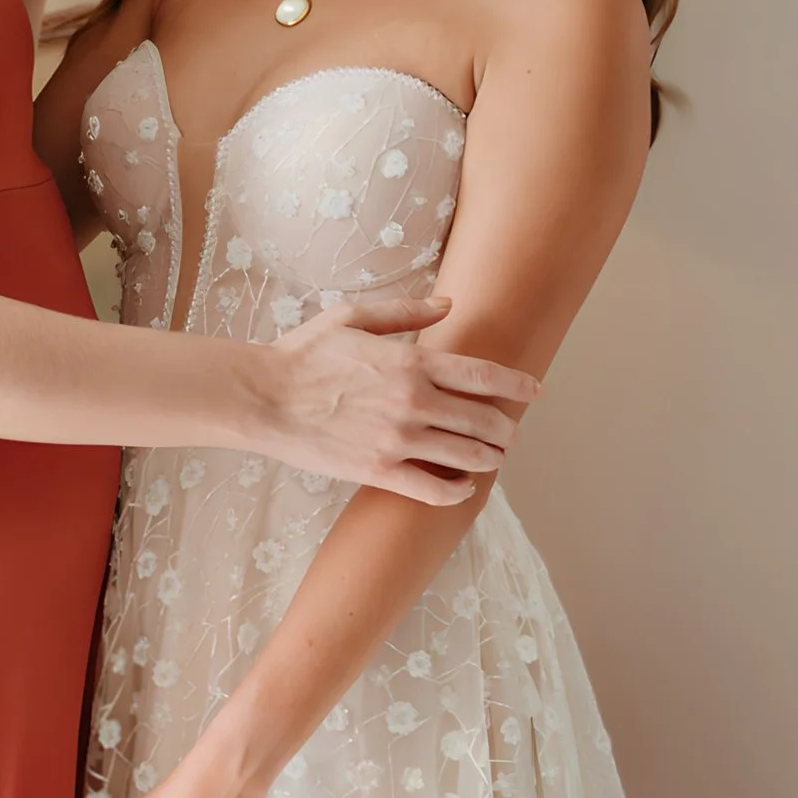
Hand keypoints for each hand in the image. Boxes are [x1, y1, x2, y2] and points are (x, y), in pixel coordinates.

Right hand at [257, 286, 538, 502]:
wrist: (263, 398)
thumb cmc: (304, 354)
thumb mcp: (353, 317)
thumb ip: (407, 312)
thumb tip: (449, 305)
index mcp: (411, 362)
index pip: (484, 375)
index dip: (518, 385)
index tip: (534, 392)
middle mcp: (413, 402)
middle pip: (484, 419)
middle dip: (506, 428)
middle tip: (510, 432)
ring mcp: (398, 440)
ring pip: (468, 456)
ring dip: (490, 458)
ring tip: (493, 458)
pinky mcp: (379, 471)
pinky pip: (435, 489)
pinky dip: (458, 491)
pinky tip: (464, 486)